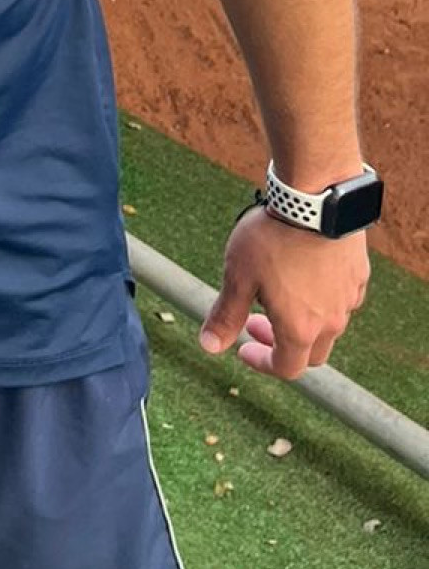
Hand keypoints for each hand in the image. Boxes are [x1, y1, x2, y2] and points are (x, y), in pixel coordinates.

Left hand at [200, 206, 369, 379]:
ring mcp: (349, 298)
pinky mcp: (359, 275)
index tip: (244, 346)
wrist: (315, 200)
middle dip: (281, 344)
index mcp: (301, 329)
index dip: (263, 362)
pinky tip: (302, 275)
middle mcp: (332, 320)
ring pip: (328, 326)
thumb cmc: (272, 239)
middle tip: (256, 319)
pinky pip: (342, 300)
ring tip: (276, 290)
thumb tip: (209, 346)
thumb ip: (226, 315)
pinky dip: (322, 299)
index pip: (287, 368)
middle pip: (311, 353)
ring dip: (302, 321)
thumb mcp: (238, 277)